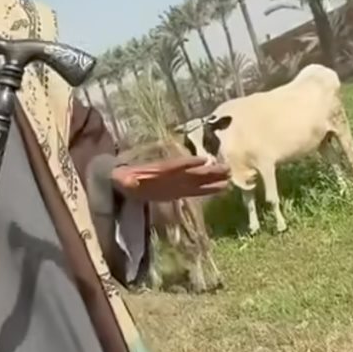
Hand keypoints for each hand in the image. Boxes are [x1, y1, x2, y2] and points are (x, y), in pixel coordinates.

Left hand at [111, 156, 230, 203]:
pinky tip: (222, 188)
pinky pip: (196, 190)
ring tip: (229, 175)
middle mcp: (172, 174)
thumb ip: (128, 180)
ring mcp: (177, 182)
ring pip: (198, 179)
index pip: (176, 165)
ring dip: (213, 178)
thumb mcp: (123, 180)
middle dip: (208, 170)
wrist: (124, 182)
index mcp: (159, 169)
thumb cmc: (123, 179)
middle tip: (226, 167)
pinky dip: (208, 189)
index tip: (202, 160)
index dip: (188, 163)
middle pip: (193, 171)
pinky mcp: (179, 191)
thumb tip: (129, 181)